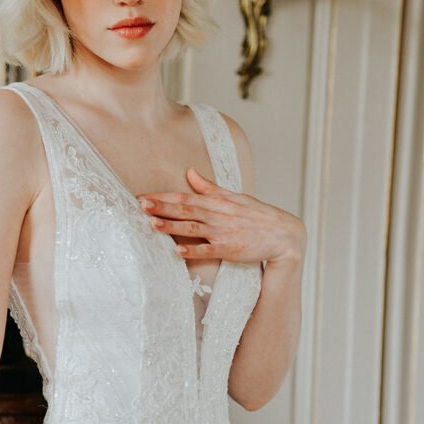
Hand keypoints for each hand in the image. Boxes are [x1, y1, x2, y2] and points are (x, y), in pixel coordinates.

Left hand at [138, 167, 305, 265]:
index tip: (143, 196)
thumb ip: (208, 187)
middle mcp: (216, 215)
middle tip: (141, 204)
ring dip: (171, 226)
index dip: (163, 196)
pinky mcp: (229, 250)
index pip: (185, 196)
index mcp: (216, 202)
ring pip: (191, 228)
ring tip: (152, 223)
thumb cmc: (256, 215)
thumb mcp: (233, 196)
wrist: (282, 234)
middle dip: (161, 207)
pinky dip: (193, 251)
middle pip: (184, 209)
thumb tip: (190, 172)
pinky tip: (177, 251)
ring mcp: (222, 233)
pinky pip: (207, 250)